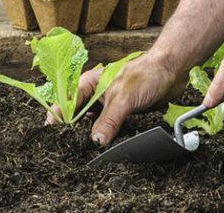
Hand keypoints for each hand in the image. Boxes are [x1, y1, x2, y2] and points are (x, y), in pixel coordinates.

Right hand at [45, 52, 186, 145]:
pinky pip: (108, 129)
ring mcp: (108, 105)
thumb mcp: (123, 98)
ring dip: (90, 136)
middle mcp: (95, 95)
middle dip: (73, 131)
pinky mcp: (120, 114)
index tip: (52, 135)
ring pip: (92, 124)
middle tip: (68, 149)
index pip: (67, 103)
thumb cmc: (145, 74)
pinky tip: (103, 148)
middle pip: (77, 116)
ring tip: (83, 152)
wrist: (170, 71)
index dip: (58, 118)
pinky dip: (105, 138)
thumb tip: (95, 141)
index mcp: (89, 84)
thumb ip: (109, 120)